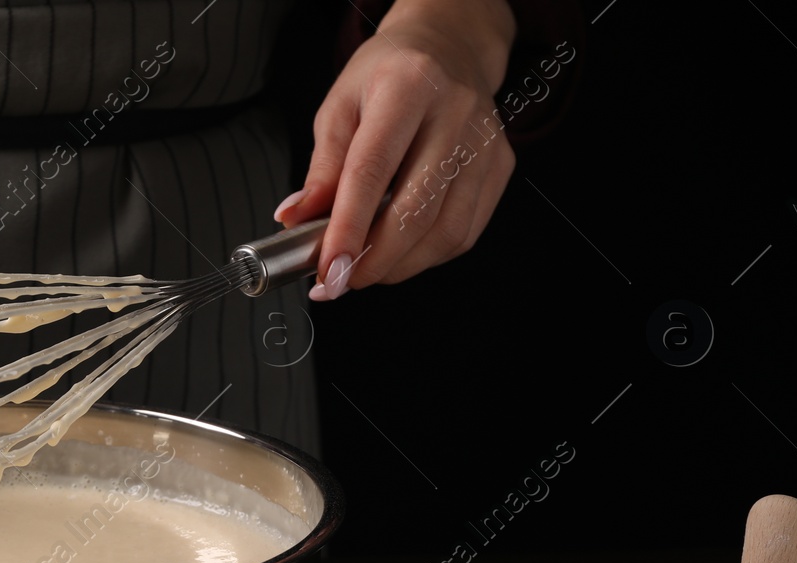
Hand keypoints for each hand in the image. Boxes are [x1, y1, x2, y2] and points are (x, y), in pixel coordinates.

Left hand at [275, 0, 516, 296]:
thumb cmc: (388, 77)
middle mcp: (455, 113)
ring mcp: (485, 143)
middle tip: (340, 281)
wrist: (449, 48)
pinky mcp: (501, 166)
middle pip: (415, 210)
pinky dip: (427, 256)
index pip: (372, 171)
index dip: (347, 229)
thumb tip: (296, 220)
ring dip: (399, 266)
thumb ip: (321, 169)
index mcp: (407, 88)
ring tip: (366, 269)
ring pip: (445, 231)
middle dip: (373, 261)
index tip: (328, 270)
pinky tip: (400, 253)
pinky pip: (464, 232)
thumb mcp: (340, 108)